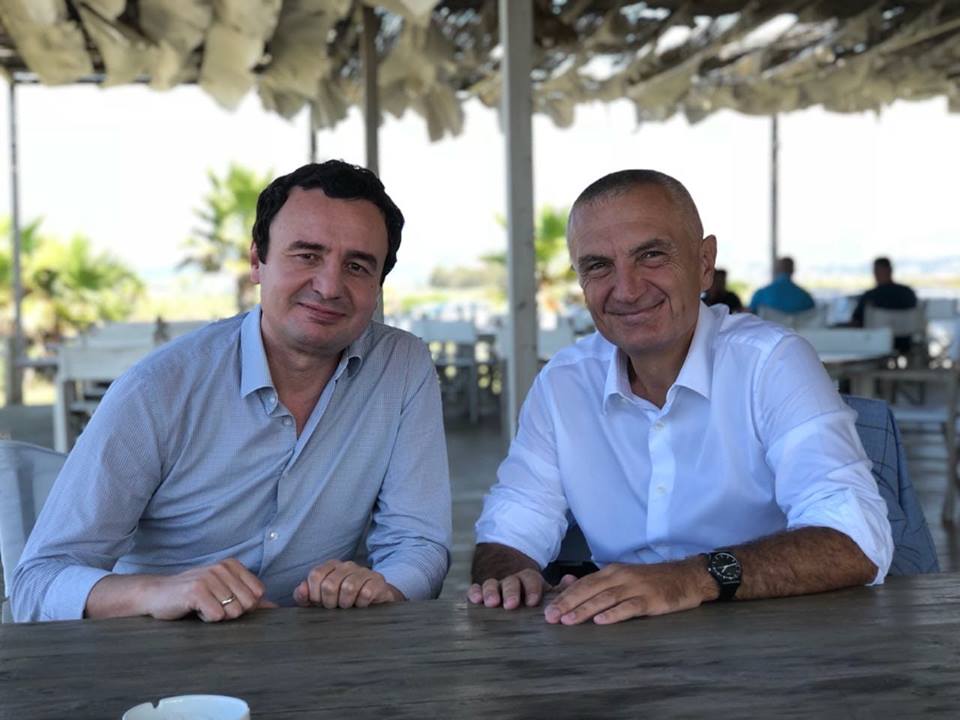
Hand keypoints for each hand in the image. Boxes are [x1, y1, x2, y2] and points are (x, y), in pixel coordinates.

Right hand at [141, 558, 274, 622]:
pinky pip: (216, 616)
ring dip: (216, 616)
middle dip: (230, 612)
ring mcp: (209, 577)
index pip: (258, 594)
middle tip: (211, 604)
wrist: (156, 595)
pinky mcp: (196, 591)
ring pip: (232, 612)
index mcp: (232, 565)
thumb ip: (249, 599)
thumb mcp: (223, 592)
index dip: (242, 605)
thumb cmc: (193, 596)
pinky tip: (194, 610)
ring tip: (202, 606)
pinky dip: (206, 619)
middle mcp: (222, 567)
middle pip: (247, 605)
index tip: (223, 600)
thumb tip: (276, 608)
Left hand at [293, 560, 404, 608]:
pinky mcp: (377, 581)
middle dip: (330, 602)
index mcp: (331, 566)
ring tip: (348, 607)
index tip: (320, 604)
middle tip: (335, 608)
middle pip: (330, 584)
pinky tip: (361, 606)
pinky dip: (361, 604)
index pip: (315, 575)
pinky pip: (366, 593)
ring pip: (348, 588)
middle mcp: (347, 565)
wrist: (373, 602)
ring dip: (346, 604)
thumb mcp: (320, 600)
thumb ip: (305, 596)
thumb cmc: (342, 601)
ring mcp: (363, 571)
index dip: (314, 595)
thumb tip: (301, 590)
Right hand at [467, 570, 575, 609]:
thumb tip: (571, 580)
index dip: (532, 589)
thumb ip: (558, 588)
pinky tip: (475, 599)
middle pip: (511, 582)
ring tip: (492, 603)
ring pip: (492, 583)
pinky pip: (476, 588)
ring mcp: (495, 584)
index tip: (533, 601)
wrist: (505, 570)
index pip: (531, 579)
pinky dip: (475, 592)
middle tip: (511, 604)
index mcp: (527, 579)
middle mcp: (511, 580)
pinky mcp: (480, 589)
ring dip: (491, 591)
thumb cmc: (528, 588)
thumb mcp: (544, 588)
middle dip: (511, 592)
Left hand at [543, 559, 712, 624]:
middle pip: (589, 590)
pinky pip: (629, 607)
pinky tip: (601, 621)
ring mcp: (636, 588)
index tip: (547, 609)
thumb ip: (601, 583)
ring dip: (584, 609)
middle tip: (550, 617)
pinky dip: (614, 614)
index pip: (583, 584)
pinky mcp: (651, 600)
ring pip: (605, 598)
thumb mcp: (625, 577)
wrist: (687, 577)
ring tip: (568, 621)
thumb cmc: (653, 580)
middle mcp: (621, 577)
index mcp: (612, 571)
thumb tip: (572, 587)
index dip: (564, 596)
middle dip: (567, 603)